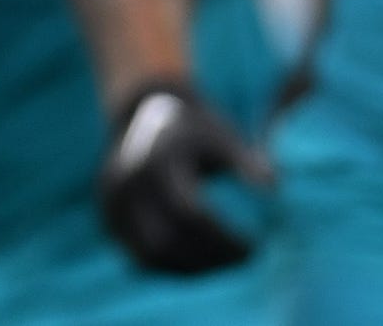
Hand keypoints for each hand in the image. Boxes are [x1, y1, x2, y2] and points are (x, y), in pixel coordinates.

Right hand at [98, 79, 270, 273]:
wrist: (142, 114)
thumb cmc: (193, 129)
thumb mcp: (221, 136)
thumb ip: (247, 161)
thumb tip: (272, 188)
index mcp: (151, 160)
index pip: (189, 213)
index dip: (224, 238)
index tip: (255, 247)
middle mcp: (124, 184)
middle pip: (166, 241)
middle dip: (210, 259)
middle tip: (245, 261)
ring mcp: (111, 205)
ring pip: (151, 256)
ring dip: (191, 268)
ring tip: (225, 263)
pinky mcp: (110, 221)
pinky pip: (141, 257)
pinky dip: (174, 266)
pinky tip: (204, 260)